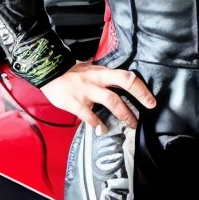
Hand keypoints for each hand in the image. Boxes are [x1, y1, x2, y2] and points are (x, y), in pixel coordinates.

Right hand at [39, 63, 155, 130]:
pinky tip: (102, 129)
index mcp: (101, 72)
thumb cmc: (70, 72)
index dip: (140, 88)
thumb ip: (104, 78)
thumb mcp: (90, 69)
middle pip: (123, 83)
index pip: (126, 76)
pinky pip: (89, 116)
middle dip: (139, 96)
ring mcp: (86, 91)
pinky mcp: (75, 102)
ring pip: (111, 100)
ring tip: (131, 124)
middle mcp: (96, 80)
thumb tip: (120, 86)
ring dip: (124, 114)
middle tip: (148, 108)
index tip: (150, 100)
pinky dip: (98, 124)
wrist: (48, 71)